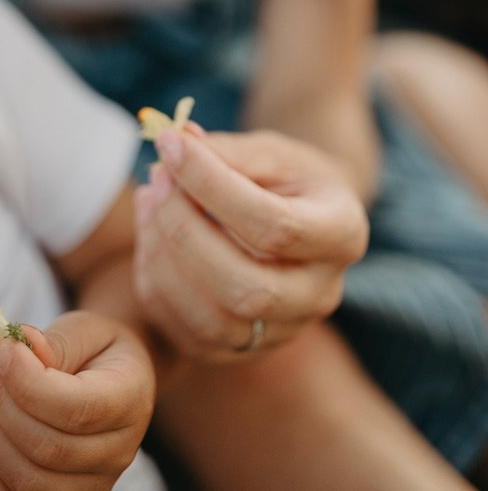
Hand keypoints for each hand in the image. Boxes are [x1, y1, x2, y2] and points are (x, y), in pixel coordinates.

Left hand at [0, 310, 154, 490]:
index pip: (75, 410)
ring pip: (29, 482)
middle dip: (1, 400)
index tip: (1, 348)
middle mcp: (118, 454)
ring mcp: (93, 487)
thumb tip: (21, 345)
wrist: (114, 378)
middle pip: (47, 448)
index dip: (26, 382)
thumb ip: (56, 341)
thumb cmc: (97, 349)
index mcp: (130, 402)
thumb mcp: (85, 329)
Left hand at [134, 127, 368, 361]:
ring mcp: (283, 330)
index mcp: (342, 235)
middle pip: (248, 288)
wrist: (300, 217)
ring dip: (163, 258)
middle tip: (157, 177)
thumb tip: (177, 141)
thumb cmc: (285, 177)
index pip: (275, 225)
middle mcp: (321, 294)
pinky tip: (149, 234)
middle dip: (184, 230)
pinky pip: (188, 334)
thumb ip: (227, 152)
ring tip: (149, 199)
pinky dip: (156, 284)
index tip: (171, 144)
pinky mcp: (242, 349)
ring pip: (214, 320)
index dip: (212, 186)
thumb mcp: (269, 152)